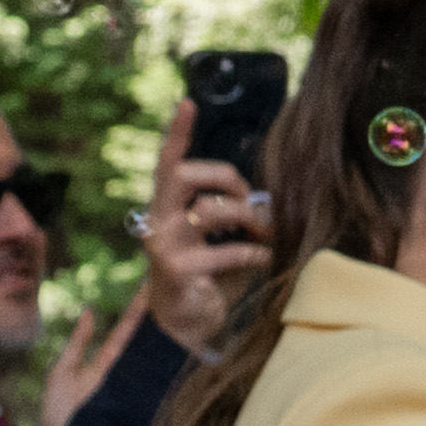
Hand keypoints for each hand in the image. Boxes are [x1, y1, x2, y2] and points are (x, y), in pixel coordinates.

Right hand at [140, 139, 278, 330]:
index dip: (177, 132)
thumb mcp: (217, 237)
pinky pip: (226, 252)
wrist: (184, 323)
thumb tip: (267, 199)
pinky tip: (264, 259)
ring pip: (210, 211)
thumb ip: (232, 213)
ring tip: (265, 232)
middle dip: (224, 177)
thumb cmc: (206, 273)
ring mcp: (164, 244)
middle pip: (184, 175)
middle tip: (248, 197)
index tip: (189, 102)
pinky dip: (254, 253)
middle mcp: (158, 220)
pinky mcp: (177, 270)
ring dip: (248, 218)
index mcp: (166, 206)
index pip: (167, 161)